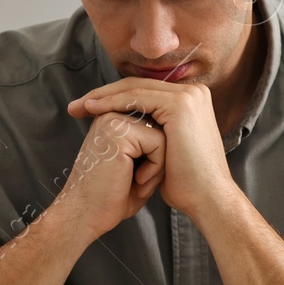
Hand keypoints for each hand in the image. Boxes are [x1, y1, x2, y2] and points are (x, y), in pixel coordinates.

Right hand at [53, 111, 166, 243]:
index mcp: (114, 120)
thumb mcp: (138, 166)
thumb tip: (178, 135)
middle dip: (160, 159)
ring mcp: (114, 120)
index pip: (157, 126)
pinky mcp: (119, 132)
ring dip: (159, 165)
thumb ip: (153, 147)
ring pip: (164, 134)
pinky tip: (138, 181)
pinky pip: (159, 142)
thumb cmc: (112, 197)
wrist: (86, 216)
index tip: (138, 178)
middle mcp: (112, 114)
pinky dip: (156, 168)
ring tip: (139, 182)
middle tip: (140, 181)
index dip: (158, 156)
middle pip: (162, 128)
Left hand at [67, 78, 234, 219]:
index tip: (87, 109)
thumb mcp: (167, 150)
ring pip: (134, 88)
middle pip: (138, 86)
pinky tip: (93, 110)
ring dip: (102, 97)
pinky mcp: (180, 104)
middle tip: (76, 106)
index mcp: (192, 101)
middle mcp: (193, 93)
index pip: (145, 91)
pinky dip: (112, 102)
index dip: (114, 97)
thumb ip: (154, 133)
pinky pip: (137, 98)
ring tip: (79, 108)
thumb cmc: (186, 183)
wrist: (207, 198)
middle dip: (103, 94)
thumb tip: (131, 131)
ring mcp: (189, 96)